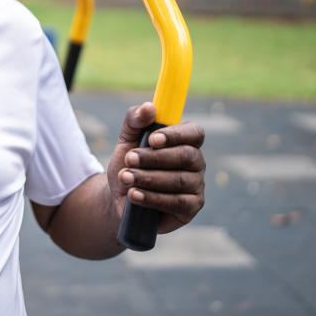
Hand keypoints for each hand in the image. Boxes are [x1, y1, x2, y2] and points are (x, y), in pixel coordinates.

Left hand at [107, 102, 205, 233]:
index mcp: (185, 141)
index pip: (195, 132)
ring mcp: (196, 186)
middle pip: (186, 156)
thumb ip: (134, 120)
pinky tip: (134, 195)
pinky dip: (152, 198)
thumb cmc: (128, 164)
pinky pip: (177, 202)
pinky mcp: (191, 208)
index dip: (176, 134)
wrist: (118, 197)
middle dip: (154, 158)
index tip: (152, 139)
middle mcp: (196, 162)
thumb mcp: (126, 139)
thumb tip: (149, 107)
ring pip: (179, 180)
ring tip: (125, 177)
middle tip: (129, 159)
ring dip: (148, 178)